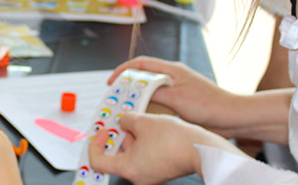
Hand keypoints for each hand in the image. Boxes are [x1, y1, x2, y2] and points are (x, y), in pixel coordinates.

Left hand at [87, 112, 241, 183]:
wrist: (202, 149)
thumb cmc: (175, 139)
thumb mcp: (143, 121)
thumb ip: (126, 120)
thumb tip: (123, 121)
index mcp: (128, 168)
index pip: (98, 161)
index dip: (95, 144)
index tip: (102, 132)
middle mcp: (138, 177)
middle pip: (116, 158)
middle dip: (117, 138)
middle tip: (120, 123)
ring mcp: (150, 176)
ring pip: (131, 157)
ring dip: (132, 139)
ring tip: (139, 123)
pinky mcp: (161, 171)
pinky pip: (145, 158)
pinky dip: (143, 145)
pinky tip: (151, 131)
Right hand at [108, 57, 239, 129]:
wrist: (231, 118)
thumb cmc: (209, 105)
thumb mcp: (177, 98)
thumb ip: (155, 92)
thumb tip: (136, 91)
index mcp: (172, 70)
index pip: (141, 64)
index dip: (124, 70)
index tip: (112, 82)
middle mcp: (173, 77)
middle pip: (144, 76)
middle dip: (128, 86)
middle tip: (116, 98)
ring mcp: (177, 90)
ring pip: (150, 90)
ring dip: (138, 98)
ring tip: (125, 109)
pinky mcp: (180, 102)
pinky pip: (159, 102)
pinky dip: (148, 107)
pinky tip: (144, 117)